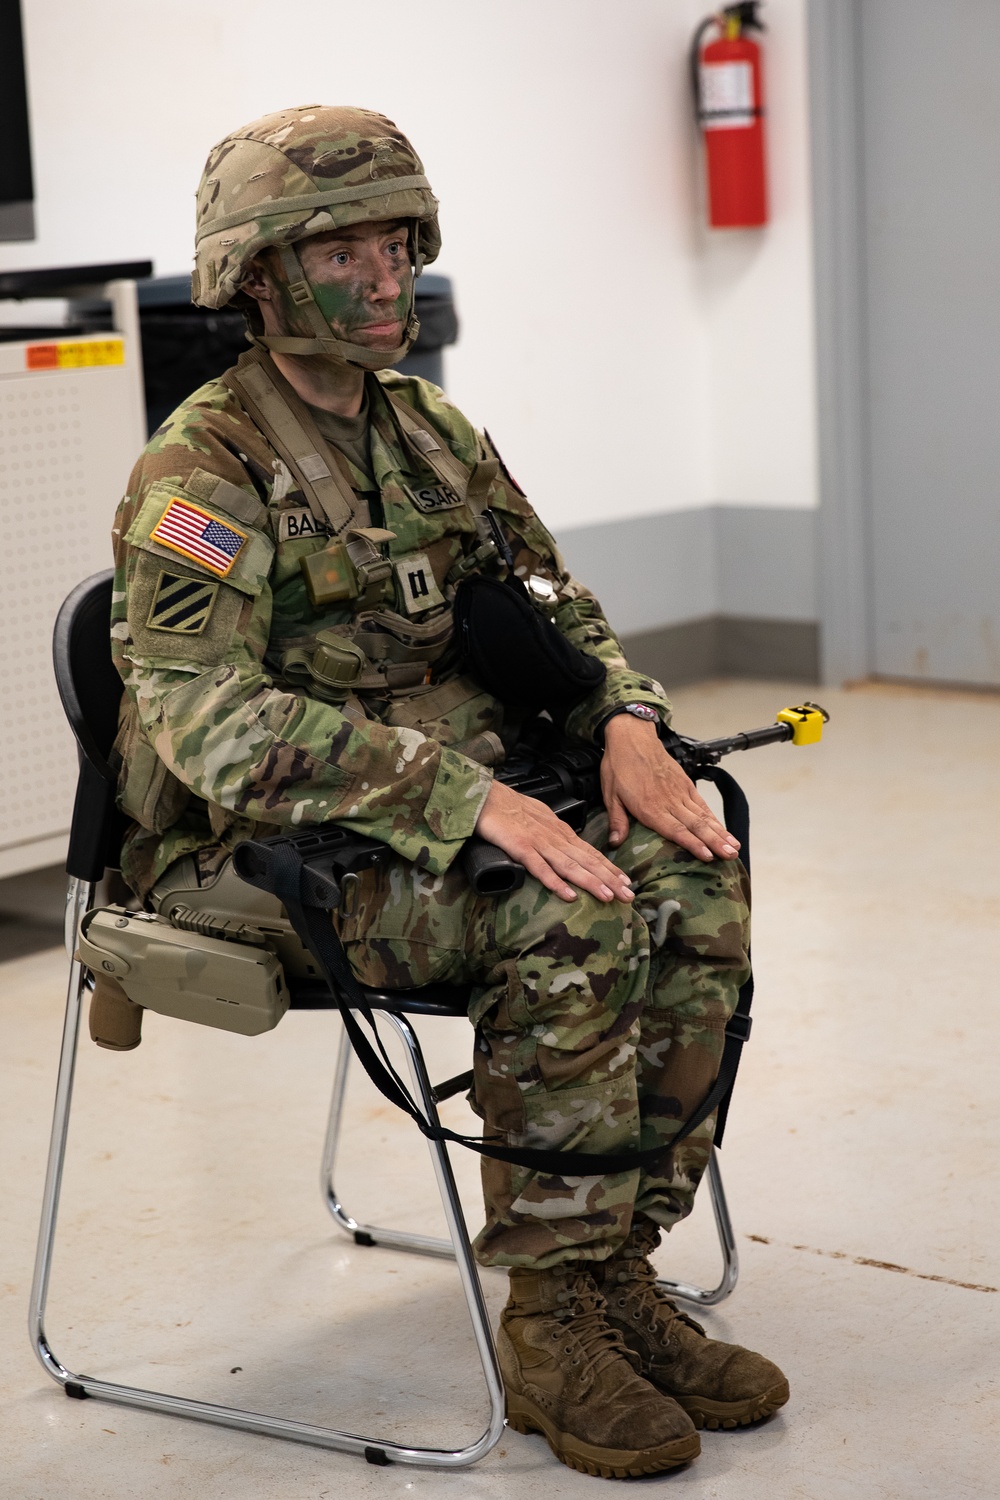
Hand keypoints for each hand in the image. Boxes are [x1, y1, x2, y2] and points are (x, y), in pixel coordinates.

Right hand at [475, 778, 634, 903]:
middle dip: (610, 879)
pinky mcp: (520, 847)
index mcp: (560, 832)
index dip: (610, 868)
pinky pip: (540, 868)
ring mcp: (539, 843)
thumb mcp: (541, 819)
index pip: (591, 853)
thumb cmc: (511, 808)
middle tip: (628, 896)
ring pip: (570, 866)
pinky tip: (568, 895)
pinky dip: (555, 883)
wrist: (487, 796)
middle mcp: (555, 838)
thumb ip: (554, 834)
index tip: (626, 882)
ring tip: (608, 897)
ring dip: (591, 882)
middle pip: (587, 861)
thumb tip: (567, 848)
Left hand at [601, 714, 739, 861]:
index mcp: (650, 807)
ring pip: (703, 816)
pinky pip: (702, 804)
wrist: (632, 736)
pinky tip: (723, 830)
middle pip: (696, 825)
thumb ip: (617, 820)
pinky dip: (714, 818)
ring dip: (720, 833)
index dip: (693, 844)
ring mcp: (680, 792)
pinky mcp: (685, 784)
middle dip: (715, 842)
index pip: (675, 830)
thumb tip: (614, 843)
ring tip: (734, 848)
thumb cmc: (619, 765)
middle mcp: (669, 801)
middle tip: (730, 856)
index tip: (708, 856)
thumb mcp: (610, 794)